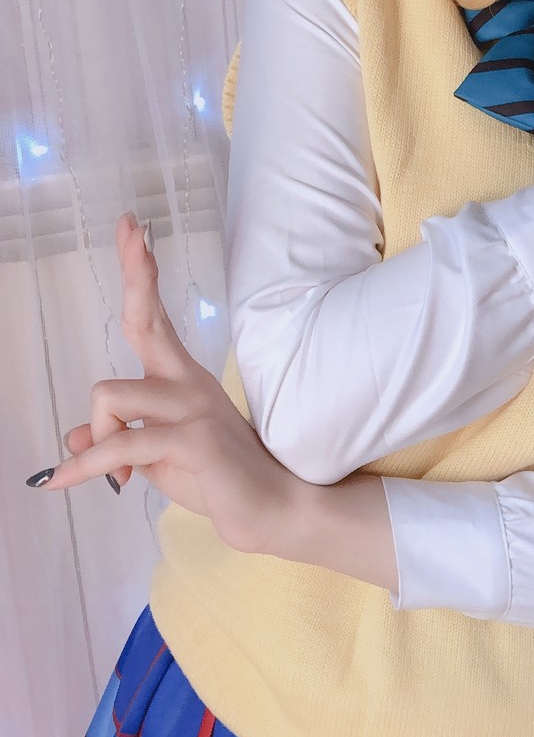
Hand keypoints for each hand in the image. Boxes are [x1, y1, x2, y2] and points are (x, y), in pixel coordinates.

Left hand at [27, 212, 294, 554]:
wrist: (270, 510)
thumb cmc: (216, 479)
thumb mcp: (153, 456)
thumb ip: (115, 441)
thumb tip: (72, 440)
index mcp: (182, 378)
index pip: (154, 317)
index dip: (142, 273)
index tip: (133, 228)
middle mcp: (189, 382)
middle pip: (145, 319)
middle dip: (136, 274)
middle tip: (129, 227)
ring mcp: (193, 407)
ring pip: (109, 397)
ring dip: (95, 439)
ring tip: (111, 473)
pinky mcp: (192, 438)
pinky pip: (118, 446)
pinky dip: (84, 466)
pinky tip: (61, 481)